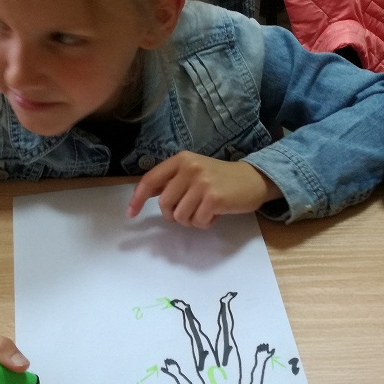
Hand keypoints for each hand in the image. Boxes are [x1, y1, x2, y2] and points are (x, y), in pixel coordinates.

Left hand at [127, 151, 281, 227]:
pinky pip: (197, 222)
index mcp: (181, 159)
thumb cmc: (220, 179)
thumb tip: (144, 195)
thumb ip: (171, 180)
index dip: (138, 198)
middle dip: (173, 215)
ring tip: (204, 211)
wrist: (253, 180)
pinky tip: (215, 213)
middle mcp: (190, 167)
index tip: (131, 213)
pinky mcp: (214, 198)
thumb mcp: (193, 172)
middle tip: (189, 212)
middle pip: (164, 203)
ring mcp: (202, 182)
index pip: (150, 179)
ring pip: (179, 215)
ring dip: (190, 220)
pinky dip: (204, 223)